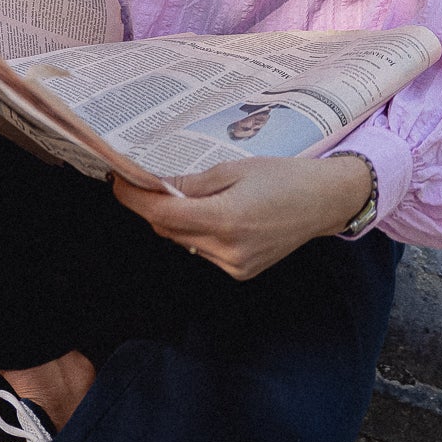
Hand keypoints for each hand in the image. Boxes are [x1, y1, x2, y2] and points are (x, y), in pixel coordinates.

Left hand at [112, 154, 372, 280]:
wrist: (324, 201)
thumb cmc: (283, 176)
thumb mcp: (234, 169)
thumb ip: (192, 183)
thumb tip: (154, 185)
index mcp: (225, 219)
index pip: (163, 213)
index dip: (135, 198)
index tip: (118, 180)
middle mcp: (227, 250)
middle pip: (169, 229)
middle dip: (150, 206)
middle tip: (139, 180)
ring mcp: (234, 266)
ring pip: (183, 242)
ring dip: (172, 220)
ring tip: (171, 193)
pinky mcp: (241, 272)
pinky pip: (202, 251)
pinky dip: (194, 232)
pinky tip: (203, 213)